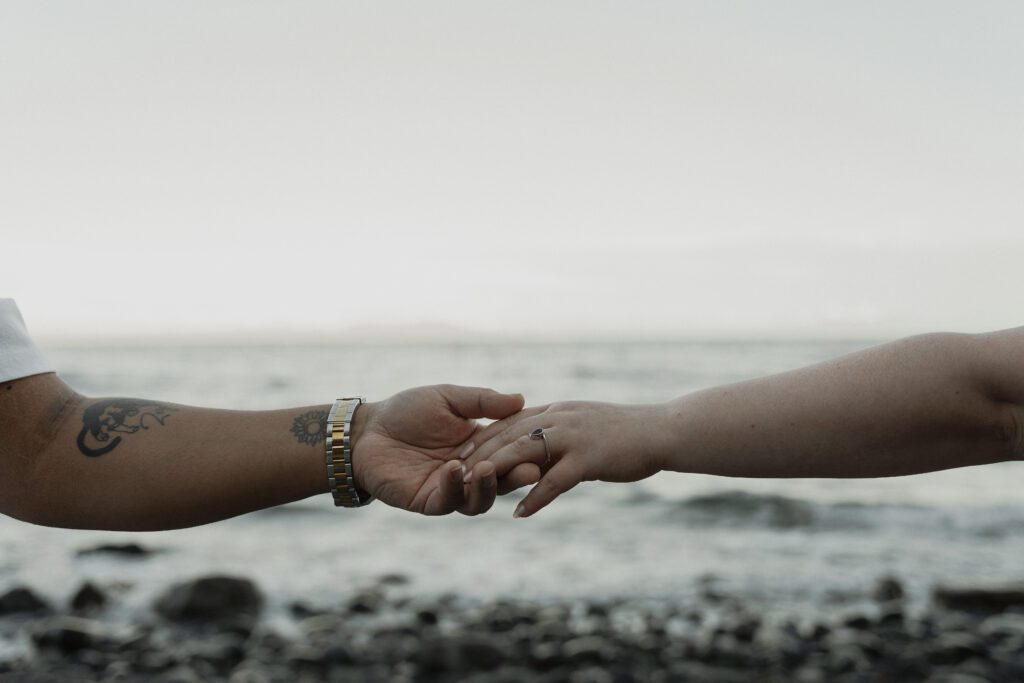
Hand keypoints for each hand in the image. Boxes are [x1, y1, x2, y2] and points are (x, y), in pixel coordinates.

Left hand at [349, 384, 534, 514]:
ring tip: (488, 467)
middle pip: (502, 482)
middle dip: (516, 477)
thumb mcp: (448, 398)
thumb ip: (482, 401)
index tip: (541, 445)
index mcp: (480, 447)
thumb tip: (521, 398)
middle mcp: (470, 472)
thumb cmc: (406, 410)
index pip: (511, 453)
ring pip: (479, 500)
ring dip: (487, 487)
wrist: (367, 429)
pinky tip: (454, 469)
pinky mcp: (427, 501)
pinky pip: (448, 503)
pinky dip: (453, 488)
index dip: (526, 452)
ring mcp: (450, 489)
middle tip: (528, 469)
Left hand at [462, 401, 667, 517]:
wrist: (663, 431)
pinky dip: (536, 498)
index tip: (459, 453)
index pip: (509, 422)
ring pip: (523, 453)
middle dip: (479, 454)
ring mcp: (573, 438)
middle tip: (452, 472)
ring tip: (473, 490)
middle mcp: (559, 420)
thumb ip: (559, 431)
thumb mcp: (585, 424)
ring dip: (495, 473)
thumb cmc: (627, 432)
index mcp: (557, 412)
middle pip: (508, 436)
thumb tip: (539, 446)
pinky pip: (555, 481)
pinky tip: (519, 514)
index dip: (482, 437)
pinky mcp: (589, 459)